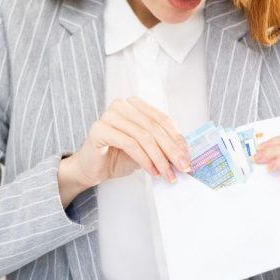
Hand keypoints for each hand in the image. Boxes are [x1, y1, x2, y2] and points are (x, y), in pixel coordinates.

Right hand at [58, 97, 191, 206]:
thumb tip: (185, 154)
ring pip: (143, 136)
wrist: (92, 169)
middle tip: (182, 167)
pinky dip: (144, 159)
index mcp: (135, 104)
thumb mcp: (146, 149)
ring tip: (168, 174)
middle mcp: (122, 105)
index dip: (177, 138)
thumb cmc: (118, 157)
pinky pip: (129, 144)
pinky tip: (152, 171)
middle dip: (171, 150)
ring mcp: (109, 115)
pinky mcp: (99, 129)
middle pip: (154, 127)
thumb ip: (162, 146)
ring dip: (159, 158)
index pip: (162, 118)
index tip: (187, 156)